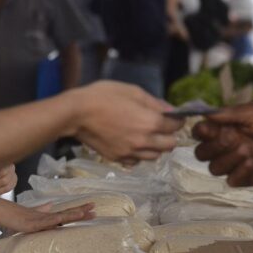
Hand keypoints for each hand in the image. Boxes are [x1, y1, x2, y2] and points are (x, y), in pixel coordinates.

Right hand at [0, 197, 94, 233]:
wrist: (1, 211)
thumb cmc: (15, 214)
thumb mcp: (31, 215)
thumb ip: (42, 210)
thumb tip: (50, 205)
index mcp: (48, 216)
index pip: (66, 213)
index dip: (78, 211)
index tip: (91, 208)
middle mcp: (47, 216)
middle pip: (67, 213)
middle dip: (81, 211)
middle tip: (94, 207)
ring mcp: (40, 219)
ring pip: (60, 217)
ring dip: (72, 215)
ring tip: (85, 212)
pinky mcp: (33, 223)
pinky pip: (46, 222)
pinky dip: (56, 220)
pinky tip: (64, 219)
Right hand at [66, 81, 181, 162]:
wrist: (75, 113)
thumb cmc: (104, 96)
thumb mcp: (133, 91)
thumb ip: (155, 103)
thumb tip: (171, 110)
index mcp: (151, 123)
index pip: (176, 127)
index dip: (177, 120)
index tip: (173, 117)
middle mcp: (144, 141)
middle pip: (170, 145)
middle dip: (170, 136)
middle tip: (162, 127)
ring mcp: (131, 152)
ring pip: (155, 156)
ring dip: (156, 147)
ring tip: (147, 136)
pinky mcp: (118, 159)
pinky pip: (137, 161)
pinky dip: (139, 155)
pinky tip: (133, 144)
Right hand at [194, 104, 252, 178]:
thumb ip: (230, 113)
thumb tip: (206, 114)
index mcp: (223, 128)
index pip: (200, 133)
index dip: (201, 132)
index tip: (209, 129)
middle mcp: (225, 147)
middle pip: (202, 153)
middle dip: (213, 146)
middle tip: (230, 138)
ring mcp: (234, 163)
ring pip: (215, 168)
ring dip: (227, 159)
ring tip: (245, 150)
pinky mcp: (246, 178)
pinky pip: (232, 180)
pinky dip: (238, 172)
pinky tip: (251, 163)